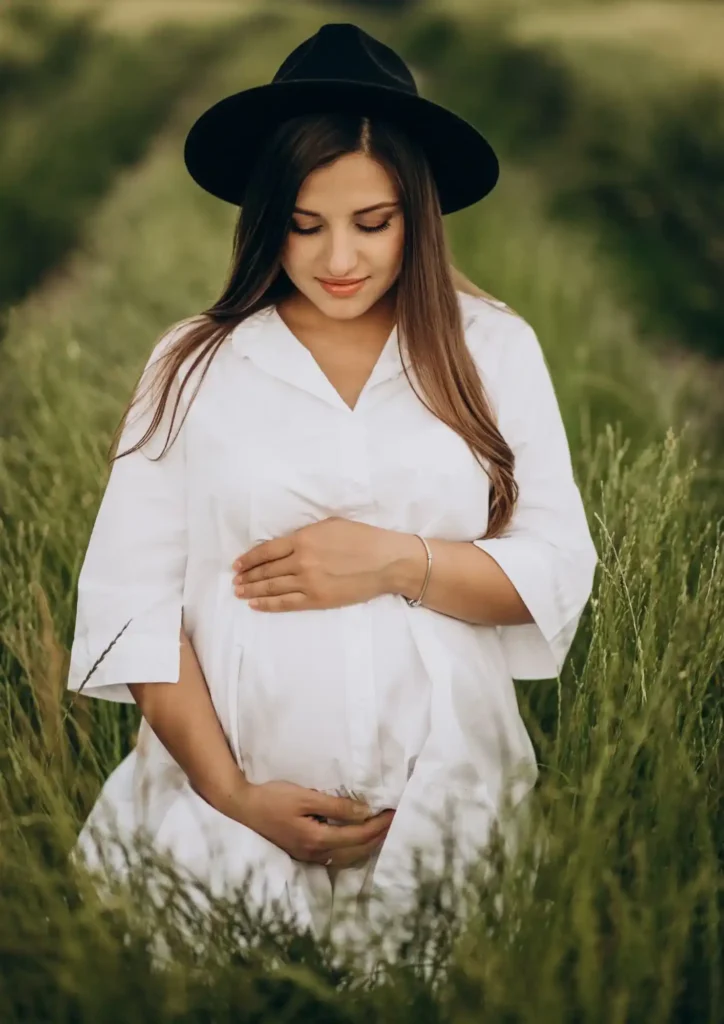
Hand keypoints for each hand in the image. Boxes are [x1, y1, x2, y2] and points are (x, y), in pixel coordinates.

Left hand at [231, 517, 404, 611]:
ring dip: (253, 590)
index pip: (266, 550)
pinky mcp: (317, 599)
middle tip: (235, 581)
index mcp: (303, 539)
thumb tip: (286, 543)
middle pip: (266, 571)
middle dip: (248, 576)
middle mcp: (301, 561)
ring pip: (272, 588)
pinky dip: (268, 604)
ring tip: (239, 592)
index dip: (249, 559)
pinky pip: (286, 603)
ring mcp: (308, 582)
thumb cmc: (362, 539)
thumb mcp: (331, 525)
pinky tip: (256, 604)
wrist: (386, 562)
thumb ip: (306, 535)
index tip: (237, 564)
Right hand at [237, 779, 394, 866]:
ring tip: (383, 830)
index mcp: (318, 839)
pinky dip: (353, 849)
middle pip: (357, 850)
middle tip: (396, 820)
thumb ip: (336, 806)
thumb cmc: (272, 798)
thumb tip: (365, 812)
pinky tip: (358, 841)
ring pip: (348, 858)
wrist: (242, 808)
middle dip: (379, 836)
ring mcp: (309, 857)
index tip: (395, 812)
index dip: (379, 825)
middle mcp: (316, 854)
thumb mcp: (305, 797)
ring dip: (368, 845)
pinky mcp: (303, 854)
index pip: (359, 835)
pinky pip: (337, 857)